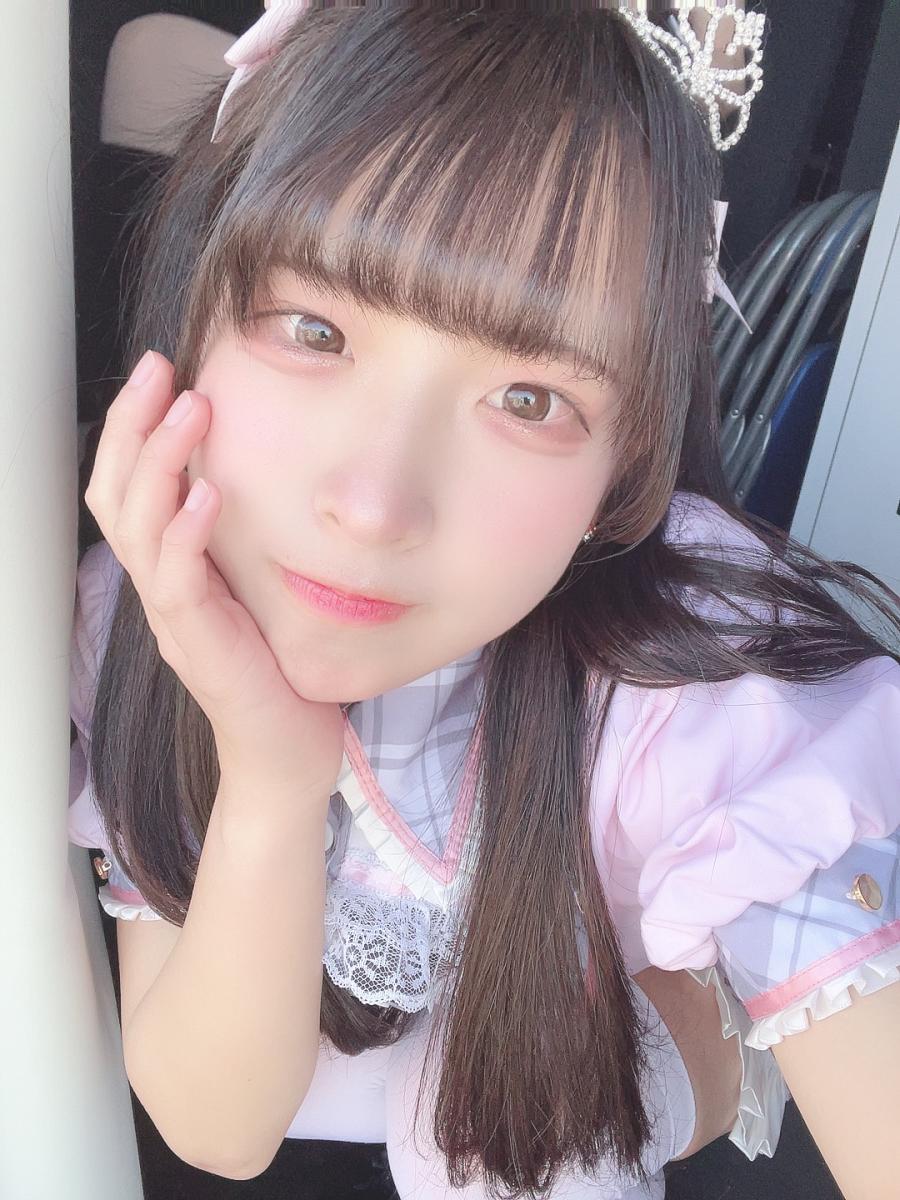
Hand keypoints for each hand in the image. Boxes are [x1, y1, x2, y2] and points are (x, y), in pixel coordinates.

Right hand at [84, 351, 344, 801]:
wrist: (286, 751)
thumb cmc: (277, 664)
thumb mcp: (256, 584)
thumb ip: (241, 536)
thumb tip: (256, 466)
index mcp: (169, 569)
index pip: (127, 486)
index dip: (131, 426)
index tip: (160, 369)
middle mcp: (159, 588)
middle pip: (115, 497)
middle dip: (130, 426)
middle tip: (160, 371)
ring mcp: (173, 618)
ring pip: (138, 531)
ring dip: (160, 464)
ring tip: (191, 412)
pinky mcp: (199, 647)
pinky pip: (178, 584)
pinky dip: (185, 535)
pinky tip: (205, 495)